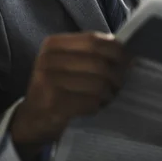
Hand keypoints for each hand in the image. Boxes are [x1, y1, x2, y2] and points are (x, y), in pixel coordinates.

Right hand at [9, 32, 130, 158]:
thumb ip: (92, 54)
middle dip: (116, 75)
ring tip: (107, 97)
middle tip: (119, 85)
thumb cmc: (57, 89)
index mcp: (53, 44)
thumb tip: (129, 56)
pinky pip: (91, 102)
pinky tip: (96, 107)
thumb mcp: (67, 64)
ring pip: (98, 83)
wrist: (32, 119)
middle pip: (99, 63)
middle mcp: (48, 60)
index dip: (116, 50)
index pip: (94, 40)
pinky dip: (98, 105)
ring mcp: (49, 82)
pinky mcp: (54, 104)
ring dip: (109, 93)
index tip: (127, 61)